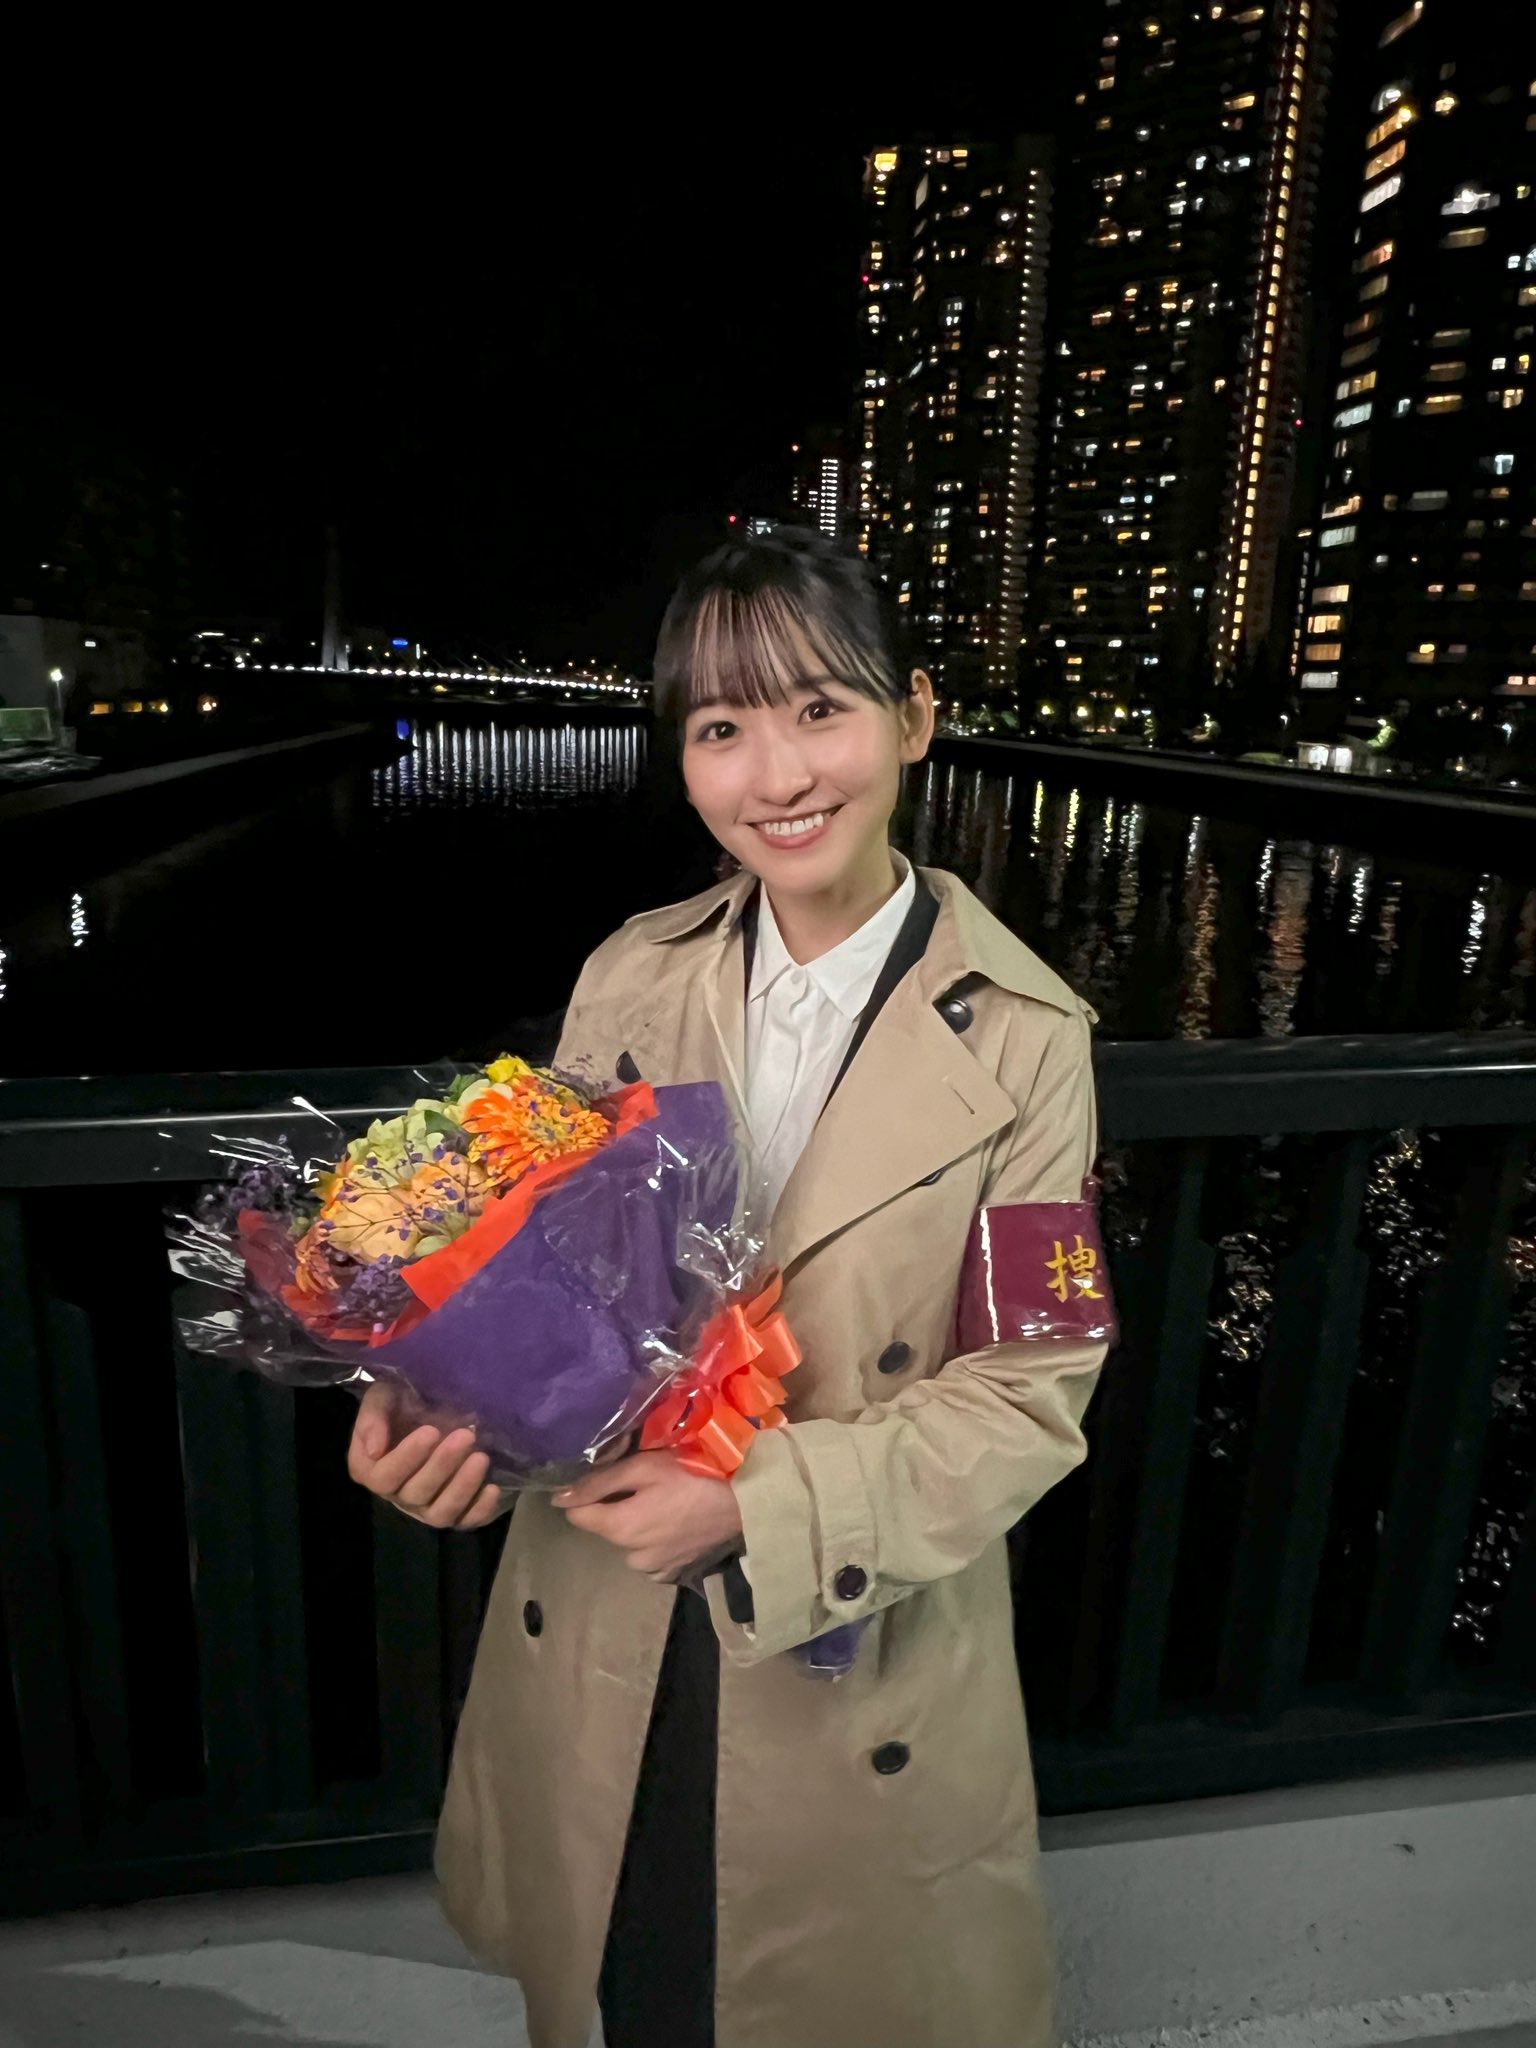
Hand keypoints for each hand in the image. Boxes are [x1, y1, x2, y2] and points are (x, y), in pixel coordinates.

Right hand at [346, 1381, 508, 1530]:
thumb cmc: (400, 1403)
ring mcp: (424, 1507)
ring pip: (439, 1513)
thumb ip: (372, 1416)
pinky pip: (464, 1521)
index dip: (407, 1458)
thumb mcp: (382, 1396)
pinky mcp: (452, 1511)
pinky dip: (479, 1510)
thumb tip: (374, 1449)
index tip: (431, 1431)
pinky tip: (492, 1488)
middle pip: (416, 1494)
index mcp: (371, 1470)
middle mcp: (397, 1495)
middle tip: (466, 1436)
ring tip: (481, 1458)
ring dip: (462, 1488)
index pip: (384, 1477)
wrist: (426, 1409)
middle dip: (442, 1465)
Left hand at [553, 1451, 743, 1580]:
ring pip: (632, 1544)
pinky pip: (653, 1557)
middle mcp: (631, 1557)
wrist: (745, 1503)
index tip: (606, 1478)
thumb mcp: (643, 1468)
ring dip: (640, 1527)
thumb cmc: (693, 1475)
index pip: (579, 1515)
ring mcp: (655, 1570)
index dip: (587, 1494)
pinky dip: (659, 1542)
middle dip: (619, 1509)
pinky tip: (678, 1524)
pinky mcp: (676, 1575)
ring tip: (666, 1504)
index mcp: (619, 1529)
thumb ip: (598, 1483)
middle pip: (608, 1529)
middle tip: (648, 1486)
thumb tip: (558, 1498)